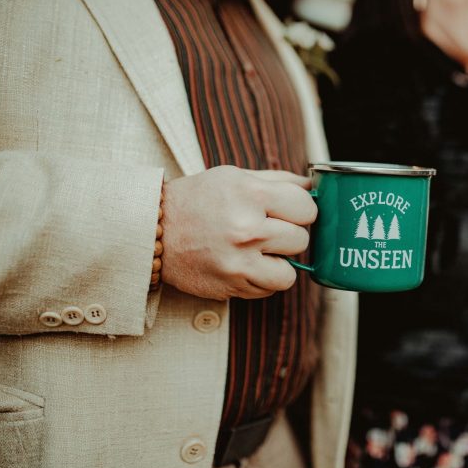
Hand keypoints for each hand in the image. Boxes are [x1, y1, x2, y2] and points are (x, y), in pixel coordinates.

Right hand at [161, 166, 316, 299]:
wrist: (152, 230)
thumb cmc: (198, 199)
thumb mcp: (235, 176)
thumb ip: (279, 180)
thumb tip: (314, 186)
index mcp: (250, 194)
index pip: (306, 208)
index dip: (300, 209)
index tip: (288, 211)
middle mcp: (247, 229)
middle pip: (301, 240)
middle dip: (288, 235)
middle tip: (267, 230)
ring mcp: (239, 262)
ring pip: (290, 273)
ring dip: (279, 264)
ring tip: (259, 252)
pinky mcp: (231, 286)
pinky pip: (269, 290)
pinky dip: (262, 280)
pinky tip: (244, 265)